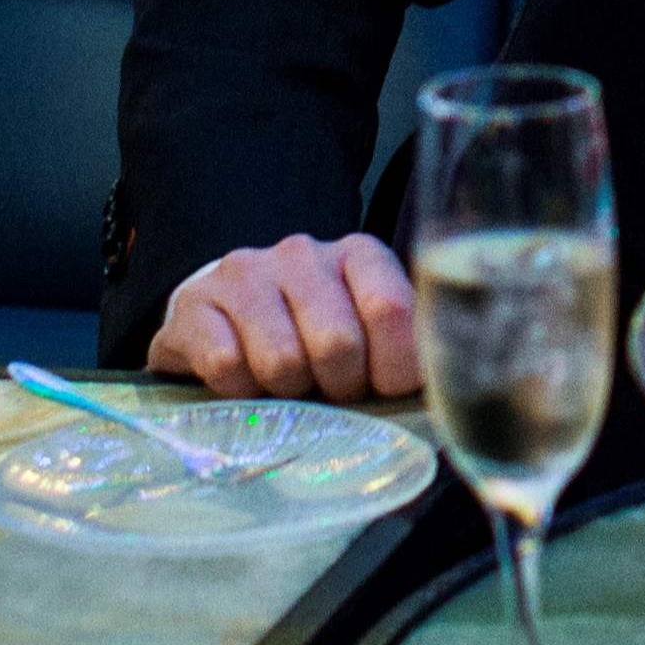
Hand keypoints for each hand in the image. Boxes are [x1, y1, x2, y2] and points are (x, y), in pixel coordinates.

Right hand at [145, 232, 421, 400]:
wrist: (220, 316)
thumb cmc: (309, 331)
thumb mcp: (366, 328)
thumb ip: (407, 346)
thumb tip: (449, 390)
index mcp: (359, 254)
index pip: (392, 310)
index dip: (392, 368)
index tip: (382, 389)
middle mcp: (302, 252)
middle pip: (337, 342)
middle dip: (340, 386)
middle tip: (330, 389)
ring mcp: (245, 273)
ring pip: (282, 361)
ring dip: (289, 391)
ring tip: (287, 382)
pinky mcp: (195, 304)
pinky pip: (227, 368)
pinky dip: (242, 392)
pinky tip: (245, 379)